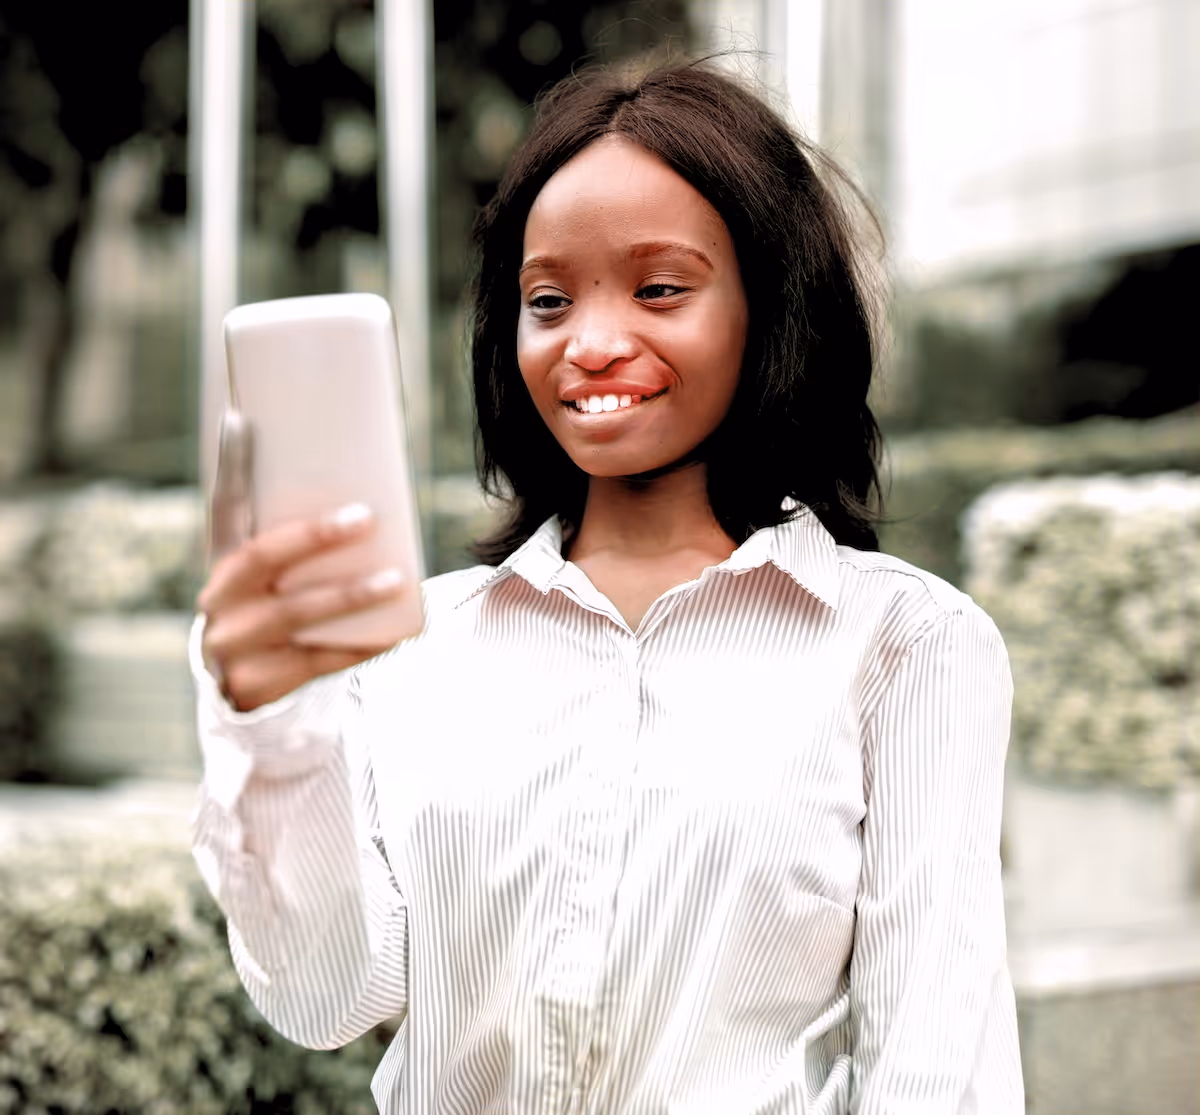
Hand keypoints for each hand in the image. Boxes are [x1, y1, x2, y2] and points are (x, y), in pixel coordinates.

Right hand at [197, 504, 405, 710]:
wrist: (226, 666)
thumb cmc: (262, 602)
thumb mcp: (262, 575)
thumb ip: (291, 551)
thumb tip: (362, 519)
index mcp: (227, 576)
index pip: (263, 553)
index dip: (312, 537)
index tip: (363, 516)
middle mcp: (224, 615)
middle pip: (289, 603)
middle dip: (346, 587)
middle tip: (396, 573)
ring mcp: (236, 654)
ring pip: (302, 631)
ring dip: (353, 608)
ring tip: (397, 590)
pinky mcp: (255, 685)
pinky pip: (317, 664)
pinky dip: (357, 647)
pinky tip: (391, 634)